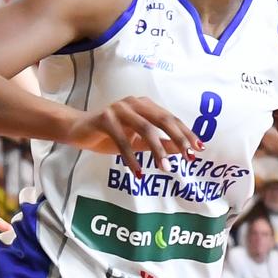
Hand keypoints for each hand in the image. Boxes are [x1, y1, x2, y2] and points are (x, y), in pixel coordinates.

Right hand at [63, 95, 203, 175]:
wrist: (78, 130)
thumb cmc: (111, 135)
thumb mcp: (139, 142)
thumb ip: (160, 144)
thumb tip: (183, 150)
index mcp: (146, 106)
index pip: (171, 119)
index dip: (186, 133)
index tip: (199, 149)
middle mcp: (134, 103)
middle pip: (163, 120)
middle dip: (179, 139)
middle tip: (190, 157)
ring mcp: (119, 109)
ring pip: (145, 129)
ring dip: (157, 150)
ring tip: (166, 168)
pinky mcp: (104, 118)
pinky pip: (122, 140)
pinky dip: (132, 158)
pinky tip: (138, 173)